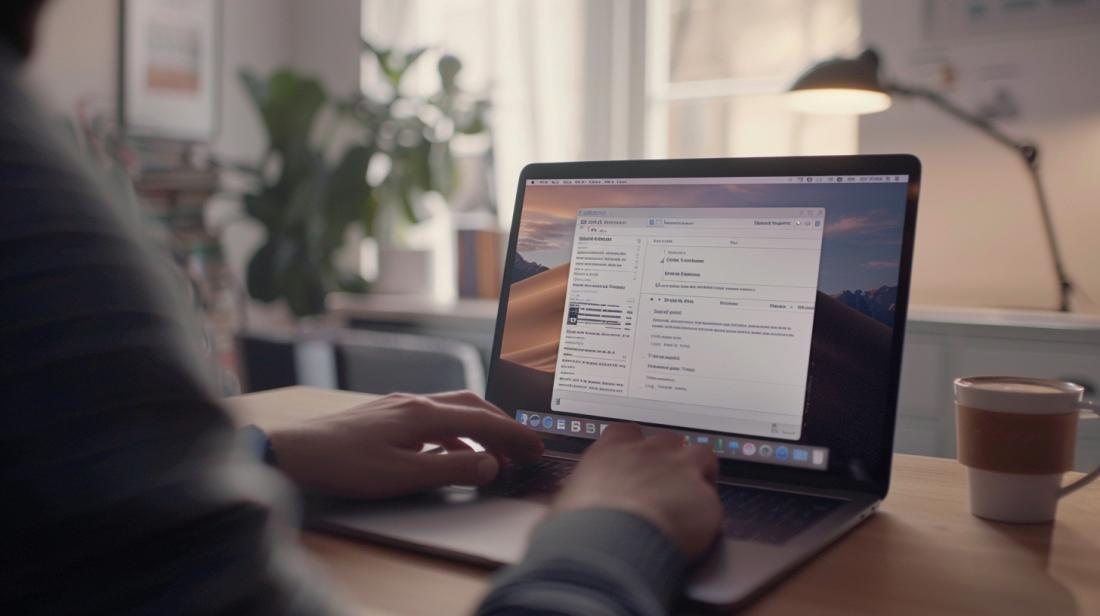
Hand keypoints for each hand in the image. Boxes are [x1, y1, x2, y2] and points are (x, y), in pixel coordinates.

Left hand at [267, 391, 542, 498]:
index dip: (515, 435)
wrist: (298, 452)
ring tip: (495, 455)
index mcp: (425, 414)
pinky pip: (436, 419)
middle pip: (474, 406)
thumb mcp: (404, 476)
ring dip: (481, 429)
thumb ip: (452, 470)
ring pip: (455, 410)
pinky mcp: (389, 415)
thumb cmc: (346, 464)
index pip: (484, 421)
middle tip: (524, 447)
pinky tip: (453, 454)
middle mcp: (417, 402)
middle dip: (503, 425)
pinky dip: (456, 434)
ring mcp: (402, 406)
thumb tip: (492, 465)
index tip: (537, 447)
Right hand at [552, 423, 721, 559]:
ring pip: (700, 454)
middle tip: (663, 484)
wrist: (610, 549)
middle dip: (667, 459)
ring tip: (691, 496)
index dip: (634, 448)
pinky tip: (697, 529)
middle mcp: (648, 453)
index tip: (635, 461)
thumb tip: (562, 512)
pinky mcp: (704, 497)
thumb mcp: (564, 506)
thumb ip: (574, 498)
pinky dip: (707, 511)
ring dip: (698, 472)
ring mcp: (679, 470)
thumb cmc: (580, 530)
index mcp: (611, 450)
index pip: (627, 432)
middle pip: (667, 441)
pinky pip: (712, 498)